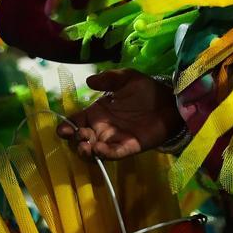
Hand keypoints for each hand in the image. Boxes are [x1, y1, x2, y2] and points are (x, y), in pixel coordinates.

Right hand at [55, 69, 183, 159]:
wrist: (169, 102)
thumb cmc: (146, 90)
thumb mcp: (126, 79)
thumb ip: (109, 79)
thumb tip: (89, 80)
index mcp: (97, 112)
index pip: (76, 121)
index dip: (66, 126)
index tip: (62, 129)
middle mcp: (101, 128)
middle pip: (81, 138)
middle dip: (75, 140)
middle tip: (79, 135)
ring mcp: (113, 139)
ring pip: (93, 150)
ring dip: (86, 151)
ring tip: (86, 146)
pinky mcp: (127, 148)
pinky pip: (113, 154)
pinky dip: (104, 154)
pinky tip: (99, 150)